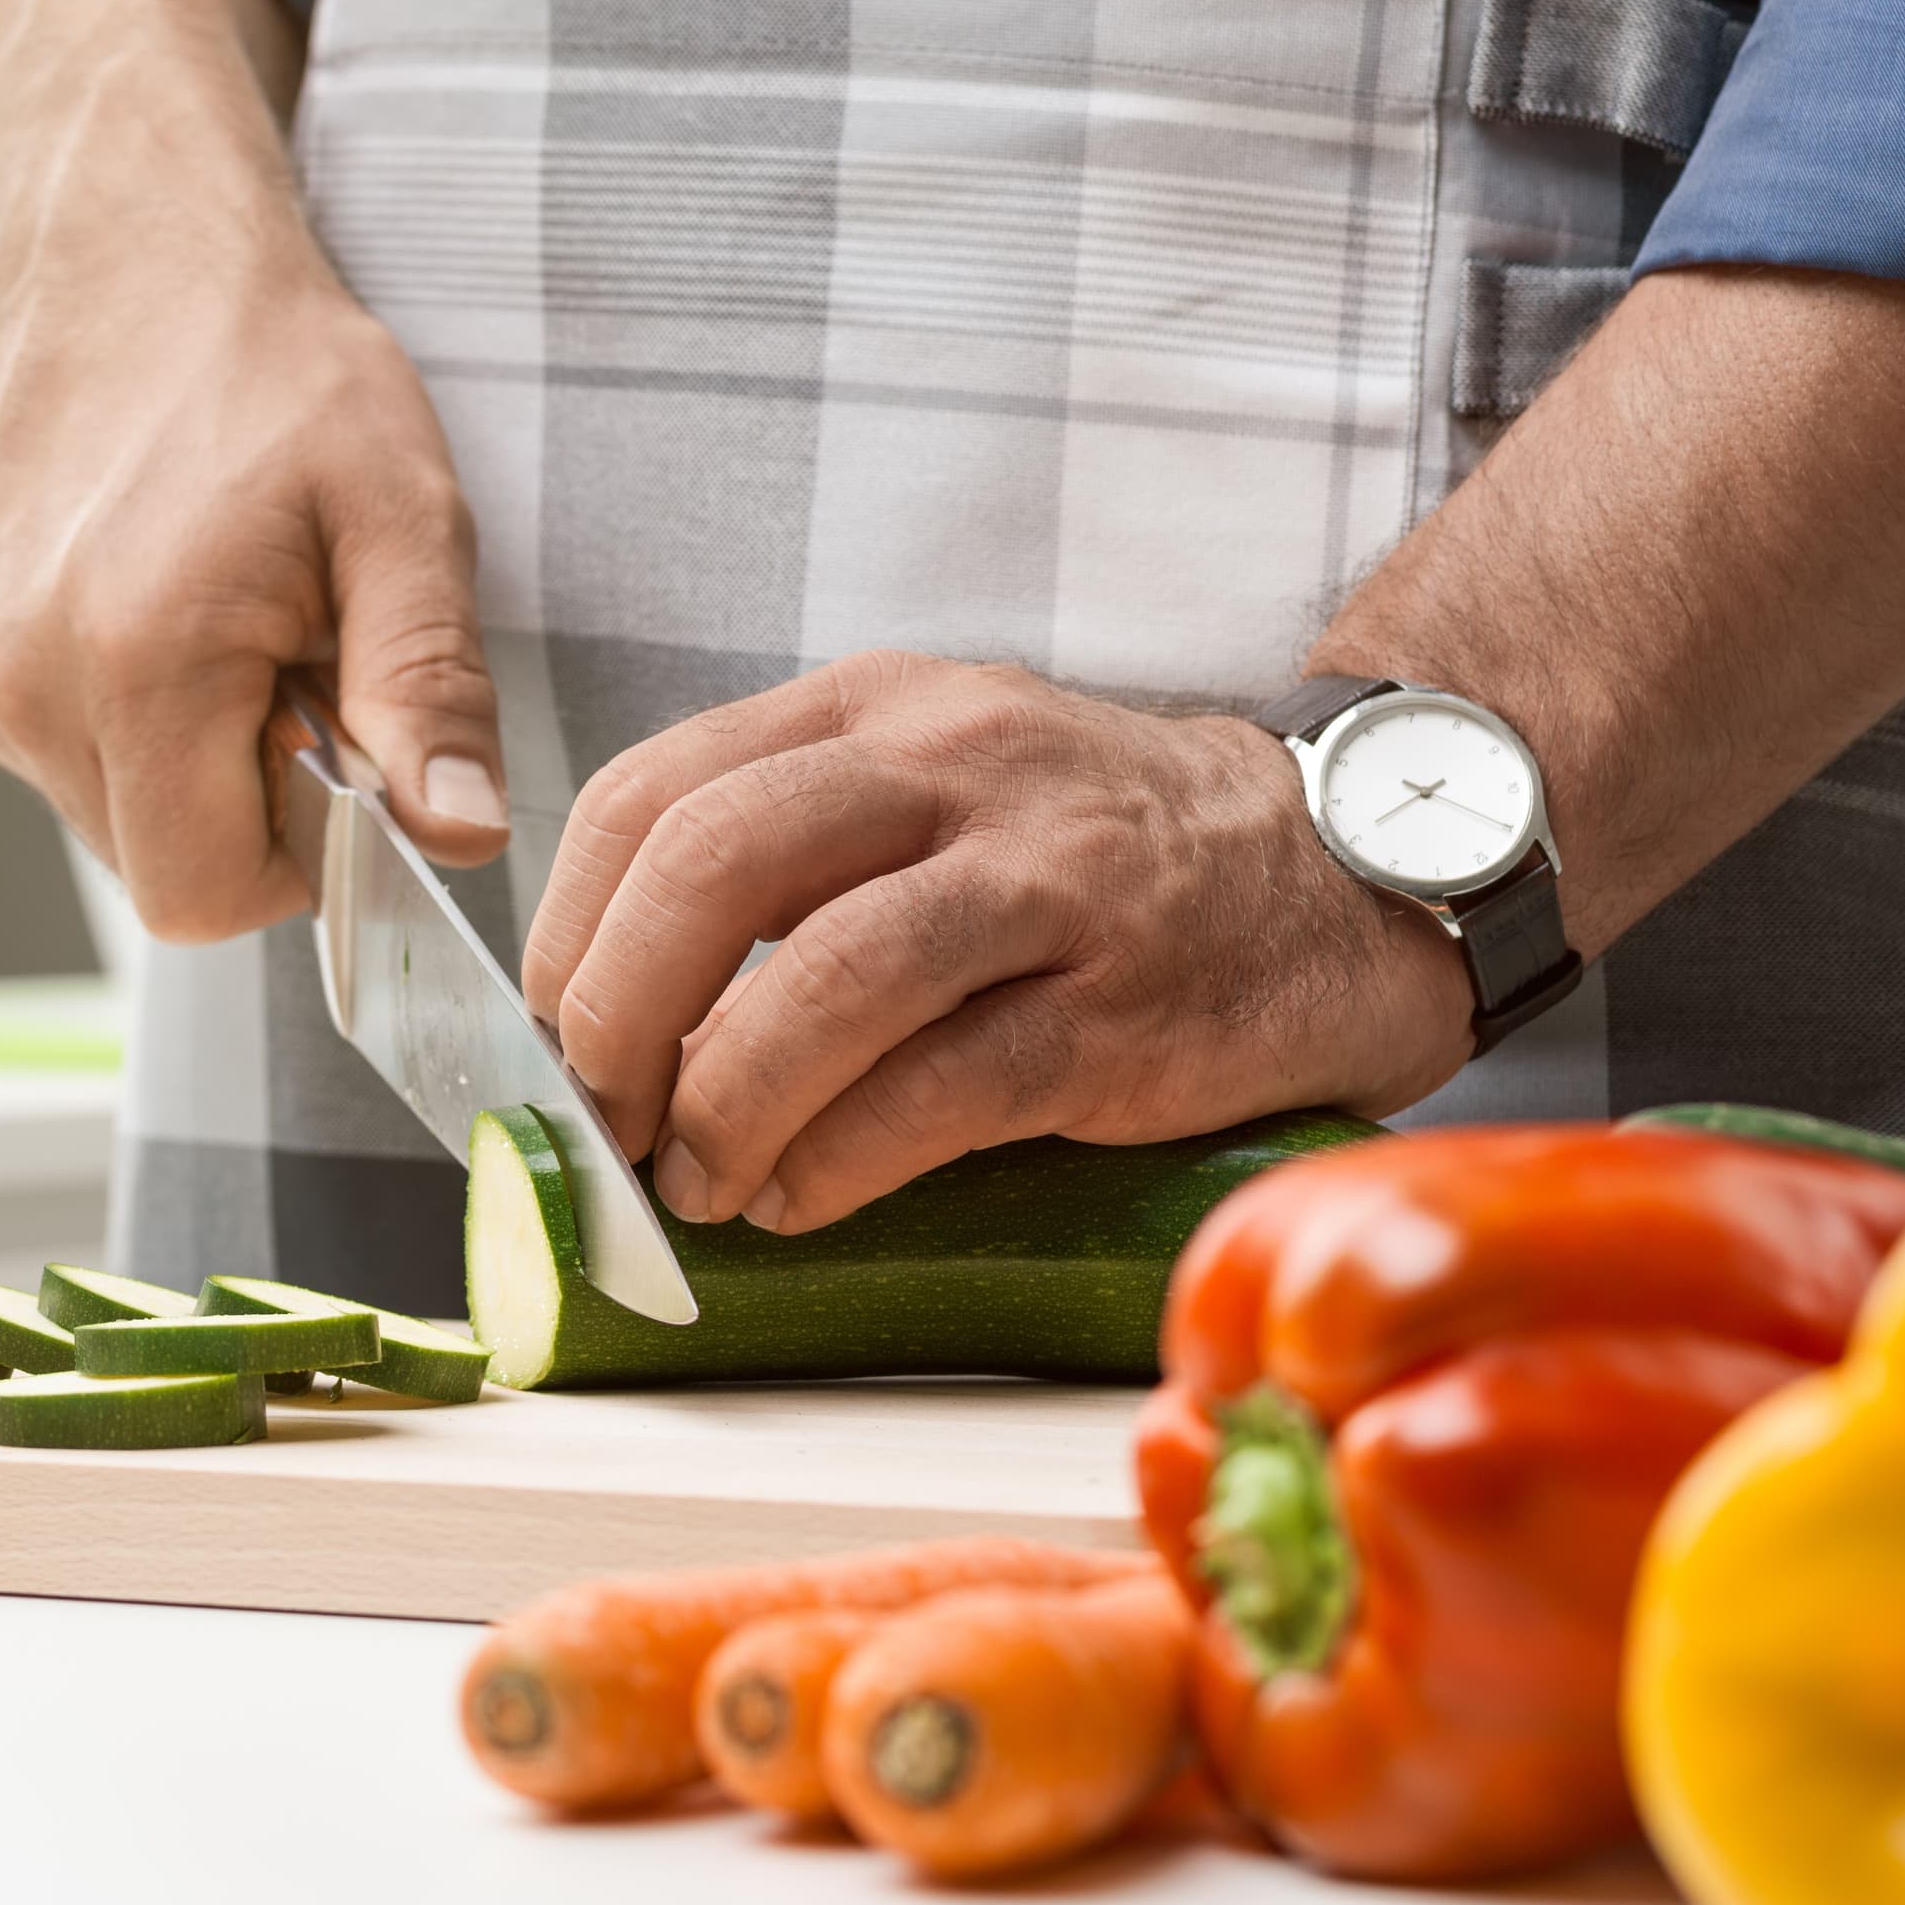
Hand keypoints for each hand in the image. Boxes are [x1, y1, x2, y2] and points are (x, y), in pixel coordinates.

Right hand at [0, 0, 508, 938]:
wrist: (128, 255)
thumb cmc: (271, 370)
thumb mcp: (400, 513)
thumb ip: (426, 685)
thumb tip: (459, 829)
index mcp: (135, 663)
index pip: (207, 893)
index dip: (300, 851)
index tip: (337, 735)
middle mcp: (22, 684)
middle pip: (159, 863)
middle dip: (246, 798)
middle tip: (291, 654)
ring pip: (111, 814)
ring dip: (189, 756)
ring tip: (229, 617)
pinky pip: (65, 754)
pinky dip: (131, 715)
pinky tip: (165, 604)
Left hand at [517, 651, 1468, 1229]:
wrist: (1352, 866)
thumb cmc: (1103, 853)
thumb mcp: (935, 785)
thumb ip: (789, 858)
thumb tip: (612, 1014)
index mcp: (873, 707)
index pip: (654, 793)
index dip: (571, 929)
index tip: (551, 1030)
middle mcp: (952, 765)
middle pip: (712, 864)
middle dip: (620, 1014)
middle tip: (603, 1113)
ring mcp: (1046, 881)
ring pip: (820, 981)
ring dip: (721, 1107)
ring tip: (697, 1179)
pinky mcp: (1120, 1010)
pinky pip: (936, 1091)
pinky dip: (835, 1161)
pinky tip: (800, 1197)